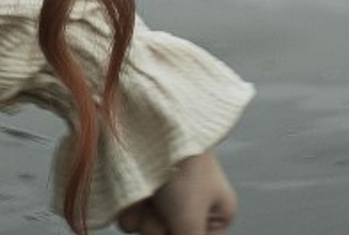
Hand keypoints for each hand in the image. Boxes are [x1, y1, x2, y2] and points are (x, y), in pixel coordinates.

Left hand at [116, 152, 236, 234]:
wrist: (152, 126)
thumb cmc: (182, 168)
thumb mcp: (191, 219)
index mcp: (217, 212)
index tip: (180, 224)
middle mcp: (192, 207)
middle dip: (161, 230)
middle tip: (167, 207)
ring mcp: (166, 199)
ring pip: (148, 233)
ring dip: (145, 221)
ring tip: (153, 194)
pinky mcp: (142, 192)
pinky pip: (131, 221)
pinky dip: (130, 211)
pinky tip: (137, 193)